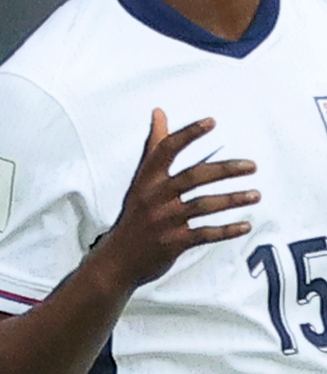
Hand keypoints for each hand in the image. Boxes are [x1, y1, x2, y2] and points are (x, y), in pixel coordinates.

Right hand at [95, 108, 257, 289]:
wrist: (117, 261)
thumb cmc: (135, 216)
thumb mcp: (140, 182)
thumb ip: (154, 147)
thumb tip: (159, 113)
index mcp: (146, 181)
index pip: (166, 150)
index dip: (188, 134)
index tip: (212, 122)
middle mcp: (154, 198)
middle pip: (194, 177)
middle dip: (226, 169)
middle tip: (252, 166)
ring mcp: (163, 221)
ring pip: (203, 205)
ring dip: (233, 199)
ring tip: (256, 195)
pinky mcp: (173, 243)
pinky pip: (205, 234)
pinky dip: (227, 230)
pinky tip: (245, 225)